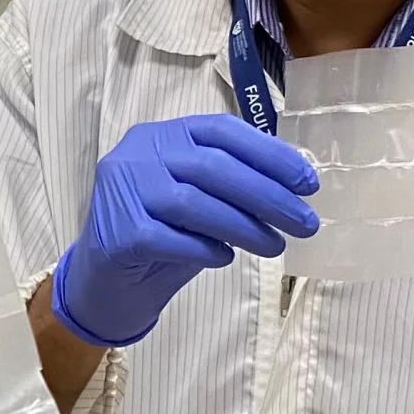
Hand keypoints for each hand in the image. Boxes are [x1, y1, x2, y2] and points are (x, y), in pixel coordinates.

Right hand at [53, 116, 319, 348]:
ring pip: (195, 203)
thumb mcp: (198, 199)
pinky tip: (224, 258)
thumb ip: (231, 184)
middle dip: (268, 196)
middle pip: (214, 167)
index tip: (308, 184)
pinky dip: (207, 249)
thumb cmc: (160, 234)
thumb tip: (294, 185)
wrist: (104, 282)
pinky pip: (174, 240)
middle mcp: (138, 154)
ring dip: (246, 227)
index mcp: (161, 134)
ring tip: (276, 246)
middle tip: (306, 223)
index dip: (270, 154)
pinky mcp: (118, 233)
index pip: (222, 131)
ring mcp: (122, 191)